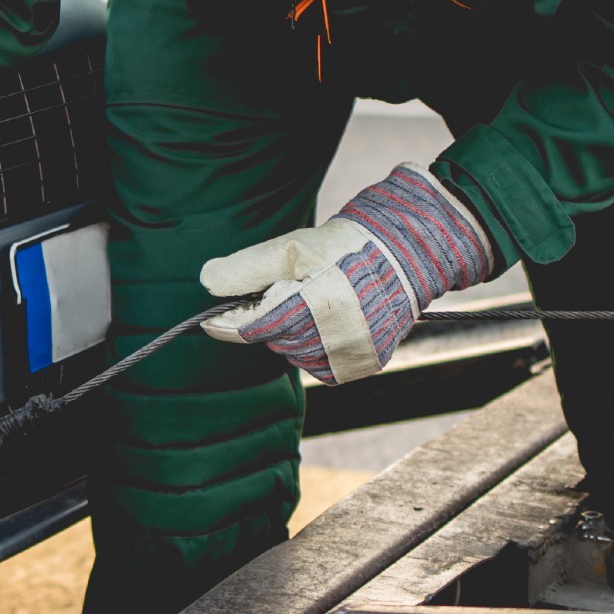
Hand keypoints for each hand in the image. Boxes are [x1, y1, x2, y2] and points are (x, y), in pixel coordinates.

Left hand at [200, 164, 492, 384]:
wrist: (406, 252)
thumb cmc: (344, 246)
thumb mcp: (292, 247)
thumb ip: (247, 266)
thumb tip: (207, 282)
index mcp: (316, 308)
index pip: (253, 328)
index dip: (227, 323)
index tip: (209, 320)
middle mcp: (337, 339)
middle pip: (274, 341)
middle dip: (270, 318)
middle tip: (283, 291)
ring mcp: (353, 355)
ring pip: (296, 354)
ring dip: (292, 332)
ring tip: (312, 301)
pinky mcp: (365, 363)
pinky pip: (321, 366)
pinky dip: (315, 348)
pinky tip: (327, 323)